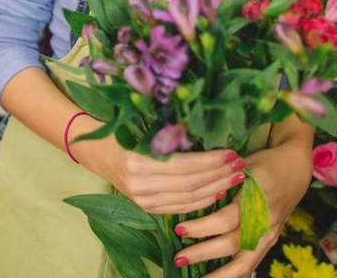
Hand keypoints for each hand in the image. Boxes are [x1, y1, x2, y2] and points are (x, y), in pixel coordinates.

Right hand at [70, 116, 246, 214]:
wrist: (96, 152)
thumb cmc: (122, 133)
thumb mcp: (144, 128)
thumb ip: (171, 135)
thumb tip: (208, 131)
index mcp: (138, 161)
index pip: (184, 166)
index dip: (211, 161)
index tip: (231, 153)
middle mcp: (140, 185)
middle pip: (190, 184)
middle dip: (218, 175)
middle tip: (240, 165)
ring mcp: (143, 200)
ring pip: (188, 198)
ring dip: (215, 188)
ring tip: (235, 177)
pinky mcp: (147, 208)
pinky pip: (180, 208)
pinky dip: (202, 201)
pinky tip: (217, 191)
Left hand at [170, 140, 312, 276]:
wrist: (296, 169)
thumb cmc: (264, 164)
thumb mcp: (243, 164)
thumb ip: (221, 178)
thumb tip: (188, 186)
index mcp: (255, 199)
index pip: (225, 219)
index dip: (202, 227)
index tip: (179, 230)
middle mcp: (263, 221)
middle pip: (232, 244)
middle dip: (203, 253)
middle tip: (179, 258)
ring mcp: (269, 234)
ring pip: (245, 262)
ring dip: (220, 274)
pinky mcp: (270, 241)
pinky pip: (252, 263)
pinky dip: (235, 273)